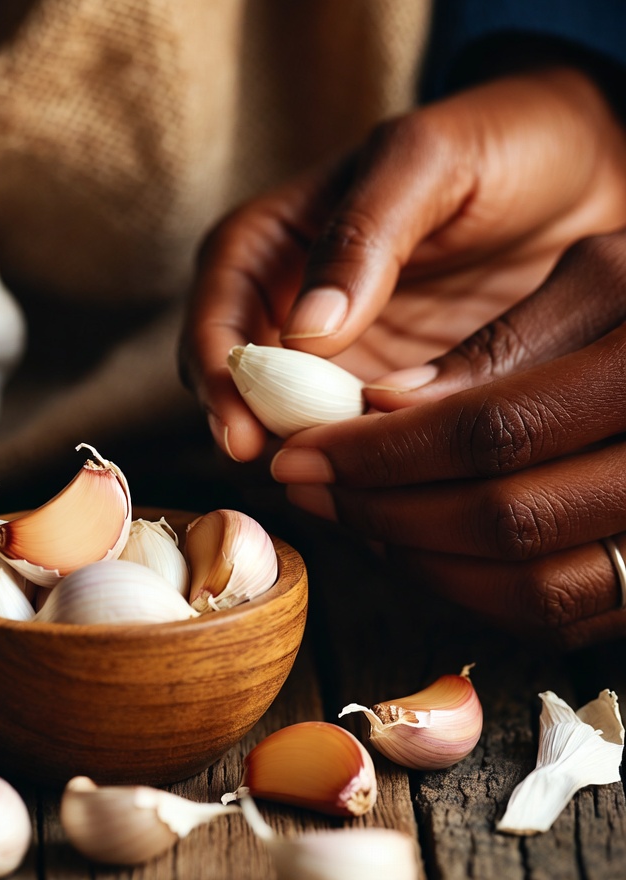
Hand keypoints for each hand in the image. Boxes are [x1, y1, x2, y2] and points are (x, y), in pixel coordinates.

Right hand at [179, 66, 625, 462]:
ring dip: (310, 457)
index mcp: (269, 244)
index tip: (241, 433)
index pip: (214, 313)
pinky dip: (363, 465)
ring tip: (350, 484)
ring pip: (291, 425)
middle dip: (255, 431)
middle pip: (237, 384)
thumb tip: (304, 332)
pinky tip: (390, 481)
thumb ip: (361, 234)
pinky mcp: (387, 393)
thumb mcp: (427, 160)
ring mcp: (337, 358)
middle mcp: (287, 307)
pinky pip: (356, 441)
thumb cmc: (499, 142)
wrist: (586, 177)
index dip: (217, 376)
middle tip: (299, 471)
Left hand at [271, 230, 625, 647]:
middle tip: (307, 489)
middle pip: (506, 520)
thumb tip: (385, 407)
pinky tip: (416, 549)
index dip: (380, 450)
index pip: (492, 431)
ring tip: (353, 519)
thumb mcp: (597, 278)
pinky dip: (476, 594)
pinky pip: (561, 617)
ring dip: (422, 563)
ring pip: (534, 590)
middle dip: (383, 511)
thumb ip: (499, 342)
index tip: (298, 452)